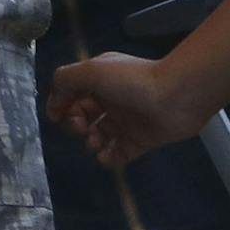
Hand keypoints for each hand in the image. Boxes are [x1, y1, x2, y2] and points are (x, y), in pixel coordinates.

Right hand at [49, 51, 210, 166]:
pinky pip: (119, 153)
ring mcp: (126, 120)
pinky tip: (106, 156)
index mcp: (100, 78)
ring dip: (91, 141)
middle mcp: (111, 98)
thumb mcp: (92, 71)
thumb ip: (66, 81)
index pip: (72, 91)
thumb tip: (53, 103)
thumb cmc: (131, 81)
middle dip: (75, 123)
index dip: (61, 104)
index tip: (56, 117)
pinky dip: (109, 158)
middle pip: (83, 114)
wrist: (176, 97)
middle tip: (80, 127)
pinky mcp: (141, 140)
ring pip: (99, 135)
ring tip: (95, 142)